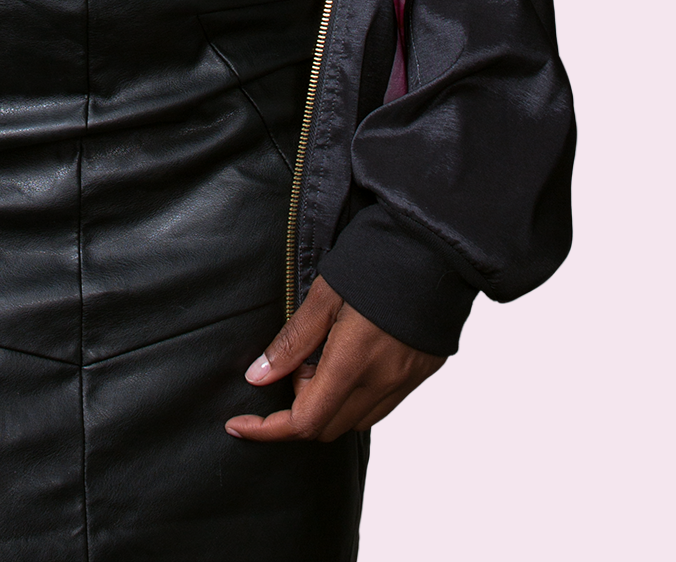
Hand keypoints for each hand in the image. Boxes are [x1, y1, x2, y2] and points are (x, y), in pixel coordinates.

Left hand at [226, 276, 443, 442]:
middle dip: (299, 407)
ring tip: (325, 355)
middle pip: (328, 427)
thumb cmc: (375, 260)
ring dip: (328, 403)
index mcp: (354, 362)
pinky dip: (356, 396)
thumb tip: (258, 377)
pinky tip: (351, 359)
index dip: (268, 430)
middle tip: (296, 363)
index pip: (304, 422)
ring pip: (355, 421)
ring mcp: (406, 382)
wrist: (435, 246)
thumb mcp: (324, 295)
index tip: (240, 424)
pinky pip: (381, 405)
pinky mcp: (421, 374)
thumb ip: (293, 341)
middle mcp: (383, 382)